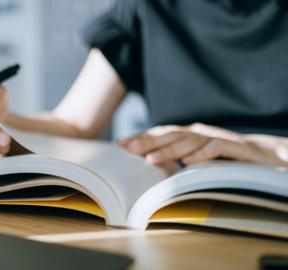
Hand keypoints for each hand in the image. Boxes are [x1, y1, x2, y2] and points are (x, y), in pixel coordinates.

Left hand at [118, 123, 287, 170]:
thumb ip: (174, 157)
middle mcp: (199, 132)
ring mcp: (216, 137)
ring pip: (189, 141)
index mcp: (188, 134)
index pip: (161, 133)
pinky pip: (216, 149)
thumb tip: (146, 162)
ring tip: (150, 159)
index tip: (120, 144)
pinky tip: (187, 163)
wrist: (262, 154)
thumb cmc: (222, 157)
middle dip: (148, 141)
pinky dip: (201, 155)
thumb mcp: (195, 157)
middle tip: (129, 149)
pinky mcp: (234, 147)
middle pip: (170, 135)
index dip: (142, 137)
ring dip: (169, 150)